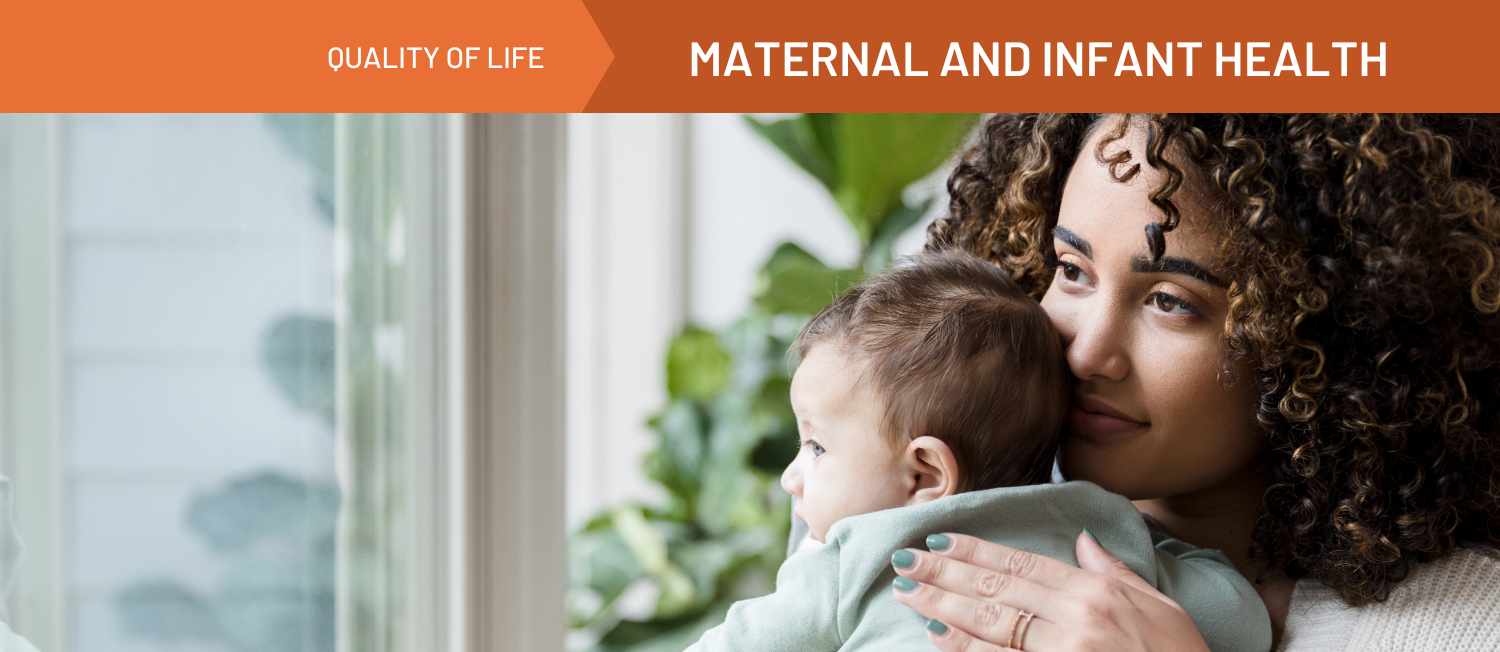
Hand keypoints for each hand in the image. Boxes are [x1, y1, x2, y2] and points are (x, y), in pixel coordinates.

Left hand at [891, 532, 1209, 651]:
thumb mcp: (1161, 608)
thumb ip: (1114, 573)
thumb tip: (1082, 540)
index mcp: (1097, 594)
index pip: (1022, 564)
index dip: (976, 550)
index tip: (939, 538)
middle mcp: (1076, 622)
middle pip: (996, 590)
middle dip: (945, 573)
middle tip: (905, 562)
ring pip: (989, 628)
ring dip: (942, 609)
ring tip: (908, 594)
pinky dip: (965, 651)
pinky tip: (936, 637)